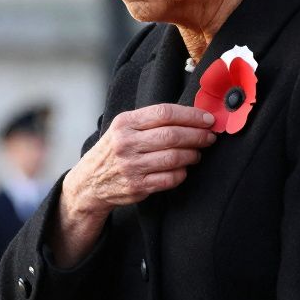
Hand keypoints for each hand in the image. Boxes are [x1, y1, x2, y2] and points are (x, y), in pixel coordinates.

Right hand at [49, 104, 215, 266]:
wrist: (90, 181)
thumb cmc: (114, 150)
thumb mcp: (123, 128)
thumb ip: (151, 120)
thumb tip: (192, 116)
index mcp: (124, 123)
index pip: (164, 113)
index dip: (191, 115)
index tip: (207, 120)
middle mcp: (126, 143)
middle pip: (172, 135)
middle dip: (198, 136)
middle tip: (209, 137)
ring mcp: (131, 166)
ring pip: (174, 158)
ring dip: (193, 155)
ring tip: (197, 153)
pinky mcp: (137, 186)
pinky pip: (170, 179)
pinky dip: (183, 173)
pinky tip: (183, 169)